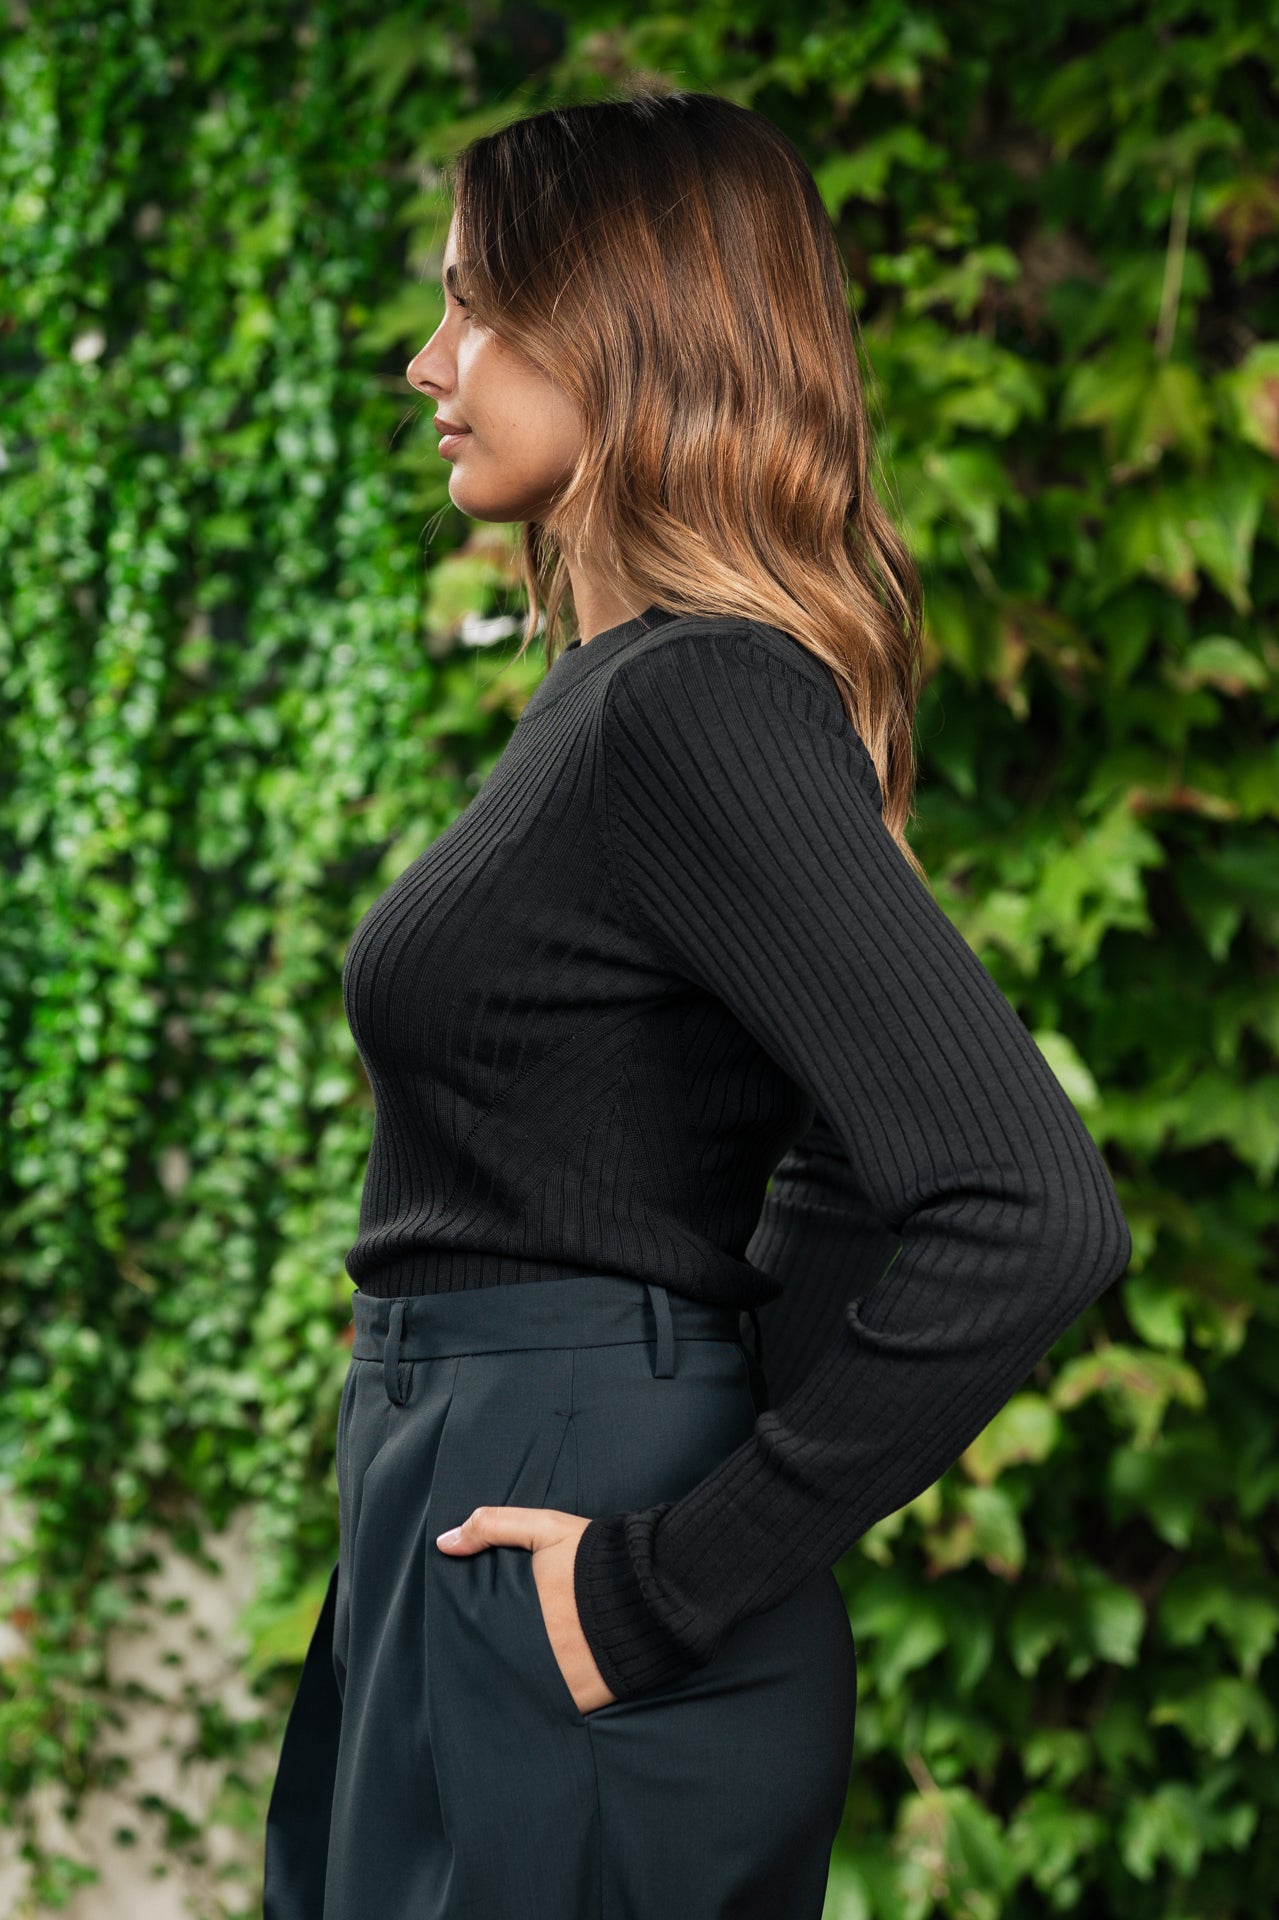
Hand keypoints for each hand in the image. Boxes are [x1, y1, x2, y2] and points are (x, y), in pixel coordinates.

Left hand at [436, 1507, 618, 1714]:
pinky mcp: (583, 1699)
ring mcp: (558, 1679)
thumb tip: (444, 1543)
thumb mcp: (546, 1528)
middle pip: (497, 1664)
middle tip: (493, 1656)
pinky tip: (544, 1688)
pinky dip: (547, 1699)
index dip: (471, 1636)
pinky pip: (553, 1706)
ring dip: (518, 1682)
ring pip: (522, 1688)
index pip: (477, 1634)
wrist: (657, 1587)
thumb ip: (493, 1526)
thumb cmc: (597, 1556)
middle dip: (494, 1660)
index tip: (468, 1636)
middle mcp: (534, 1651)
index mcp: (518, 1612)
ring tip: (518, 1672)